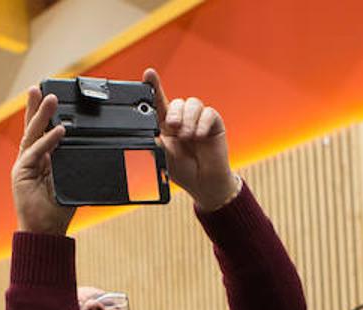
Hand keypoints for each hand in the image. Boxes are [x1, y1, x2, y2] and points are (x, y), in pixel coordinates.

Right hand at [12, 88, 75, 235]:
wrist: (45, 230)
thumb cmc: (59, 208)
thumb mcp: (71, 179)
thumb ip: (73, 161)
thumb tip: (88, 145)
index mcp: (43, 159)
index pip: (44, 131)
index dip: (47, 115)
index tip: (54, 96)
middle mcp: (31, 158)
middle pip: (33, 127)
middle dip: (37, 107)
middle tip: (43, 87)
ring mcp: (24, 164)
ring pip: (32, 134)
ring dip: (42, 115)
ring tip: (50, 99)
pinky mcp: (20, 172)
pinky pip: (36, 151)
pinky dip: (48, 140)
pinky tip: (59, 130)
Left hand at [143, 68, 237, 210]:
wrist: (204, 183)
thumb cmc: (182, 170)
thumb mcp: (163, 157)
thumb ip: (156, 142)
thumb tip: (148, 132)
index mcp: (165, 125)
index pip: (158, 102)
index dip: (153, 86)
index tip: (148, 74)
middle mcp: (181, 118)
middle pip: (177, 102)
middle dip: (174, 113)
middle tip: (173, 127)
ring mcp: (198, 119)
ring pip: (192, 104)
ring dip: (188, 119)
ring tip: (187, 137)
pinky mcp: (213, 122)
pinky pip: (208, 113)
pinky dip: (203, 123)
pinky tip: (200, 136)